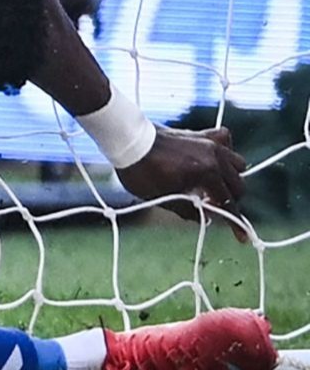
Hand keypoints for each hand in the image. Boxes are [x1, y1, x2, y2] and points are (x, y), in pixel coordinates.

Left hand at [116, 125, 248, 240]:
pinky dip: (225, 151)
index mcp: (206, 172)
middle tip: (213, 208)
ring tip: (213, 187)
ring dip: (231, 178)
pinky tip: (214, 161)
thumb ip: (188, 210)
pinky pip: (224, 139)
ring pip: (237, 163)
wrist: (128, 140)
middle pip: (237, 184)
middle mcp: (214, 155)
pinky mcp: (201, 134)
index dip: (234, 222)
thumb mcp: (162, 198)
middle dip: (230, 200)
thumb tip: (208, 218)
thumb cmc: (140, 170)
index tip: (241, 236)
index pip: (227, 202)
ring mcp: (210, 142)